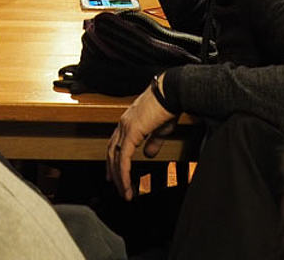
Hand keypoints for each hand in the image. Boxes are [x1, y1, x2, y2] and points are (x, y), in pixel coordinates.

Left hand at [106, 82, 180, 199]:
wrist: (172, 92)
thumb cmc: (169, 106)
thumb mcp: (160, 129)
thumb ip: (153, 142)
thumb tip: (148, 154)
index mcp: (129, 122)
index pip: (115, 144)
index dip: (113, 160)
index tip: (114, 174)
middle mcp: (124, 124)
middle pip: (111, 152)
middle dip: (113, 172)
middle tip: (117, 187)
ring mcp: (126, 127)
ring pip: (115, 157)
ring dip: (118, 176)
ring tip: (123, 191)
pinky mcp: (132, 131)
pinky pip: (123, 157)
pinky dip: (123, 172)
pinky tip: (126, 182)